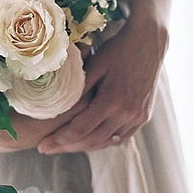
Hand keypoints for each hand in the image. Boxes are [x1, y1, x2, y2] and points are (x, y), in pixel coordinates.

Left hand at [36, 13, 168, 154]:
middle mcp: (127, 114)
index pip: (80, 129)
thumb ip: (78, 87)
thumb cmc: (118, 50)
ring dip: (84, 146)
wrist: (149, 43)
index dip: (59, 139)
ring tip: (64, 146)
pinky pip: (120, 137)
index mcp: (112, 100)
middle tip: (46, 149)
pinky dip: (103, 140)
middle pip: (91, 141)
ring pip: (106, 142)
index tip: (43, 144)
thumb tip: (58, 106)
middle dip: (66, 147)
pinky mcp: (144, 117)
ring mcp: (138, 117)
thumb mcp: (95, 65)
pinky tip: (88, 139)